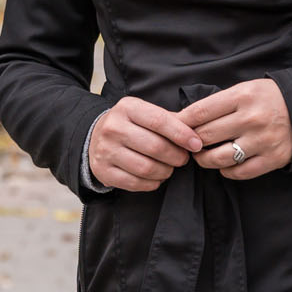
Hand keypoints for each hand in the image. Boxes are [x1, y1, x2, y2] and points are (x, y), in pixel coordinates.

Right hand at [87, 96, 205, 192]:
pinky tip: (156, 177)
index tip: (196, 144)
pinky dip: (152, 183)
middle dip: (176, 156)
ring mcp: (105, 150)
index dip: (181, 134)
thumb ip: (169, 120)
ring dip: (165, 171)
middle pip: (155, 147)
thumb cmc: (130, 125)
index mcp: (127, 108)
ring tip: (169, 168)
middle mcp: (113, 127)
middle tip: (183, 159)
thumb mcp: (145, 113)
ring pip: (146, 168)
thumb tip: (196, 131)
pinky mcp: (103, 171)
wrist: (95, 137)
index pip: (159, 121)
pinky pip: (135, 183)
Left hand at [177, 79, 291, 178]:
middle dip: (191, 142)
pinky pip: (239, 172)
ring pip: (218, 158)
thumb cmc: (268, 99)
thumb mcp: (244, 90)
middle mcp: (251, 118)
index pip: (199, 112)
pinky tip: (224, 165)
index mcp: (242, 96)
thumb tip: (182, 118)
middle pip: (205, 136)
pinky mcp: (272, 158)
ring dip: (204, 160)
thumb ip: (217, 103)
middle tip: (187, 144)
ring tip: (203, 156)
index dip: (181, 123)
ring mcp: (262, 140)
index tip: (173, 128)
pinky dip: (226, 171)